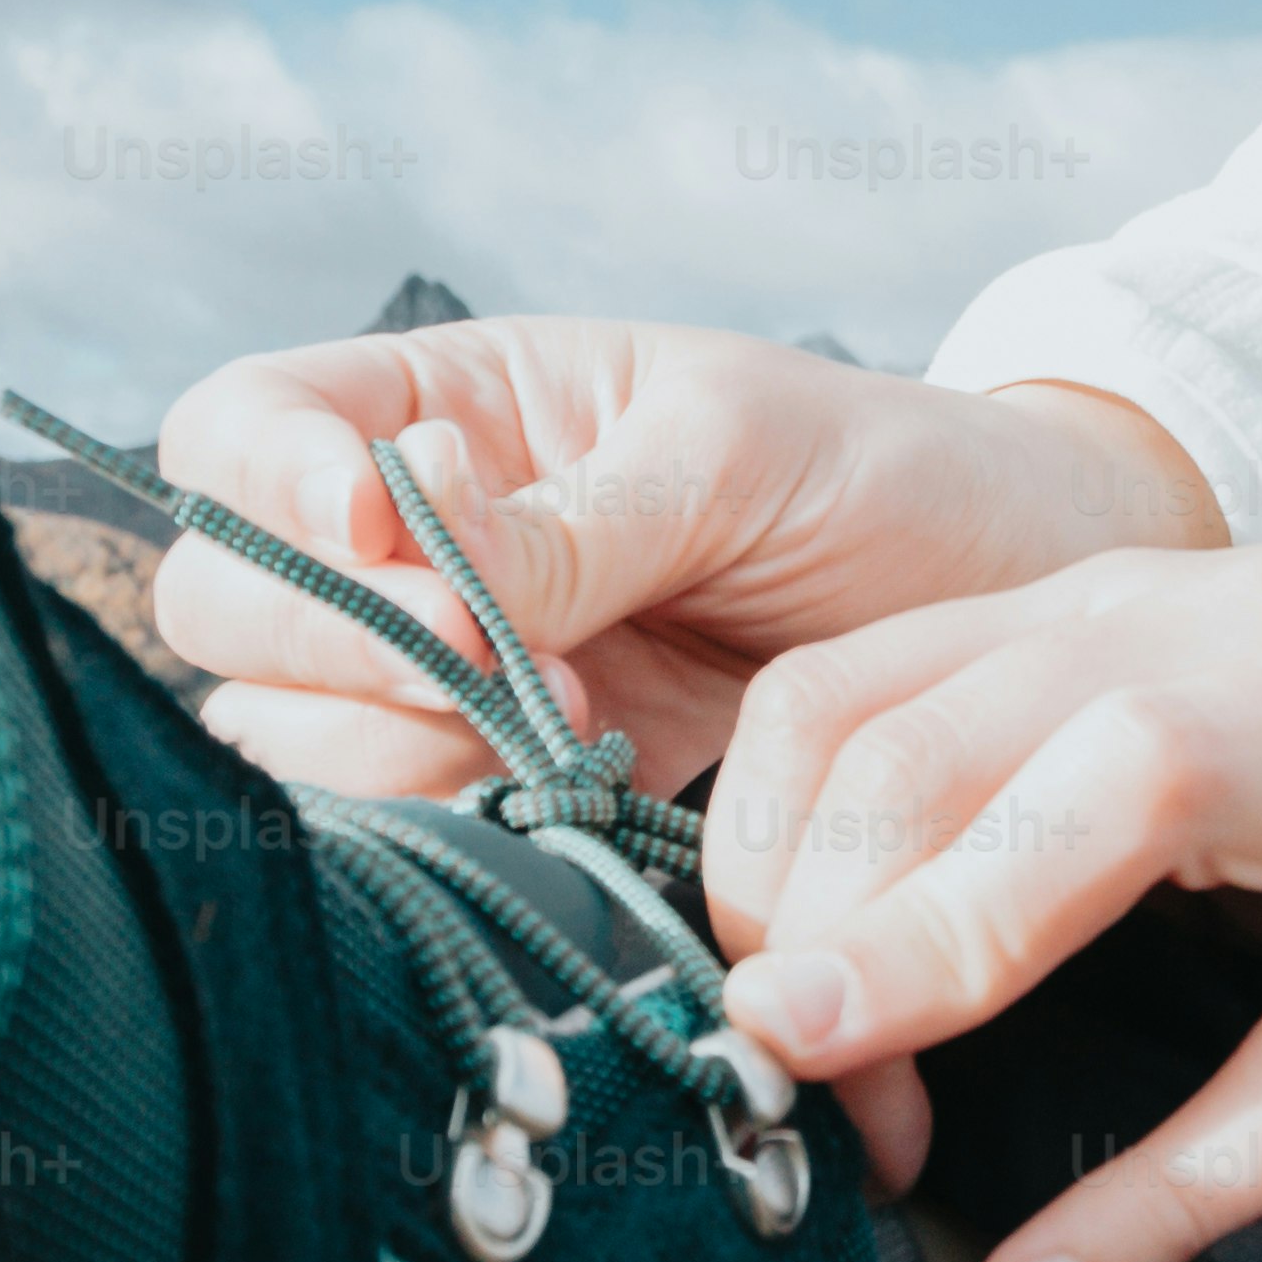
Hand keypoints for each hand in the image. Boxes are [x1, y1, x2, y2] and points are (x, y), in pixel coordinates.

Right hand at [148, 319, 1213, 803]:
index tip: (377, 523)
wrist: (1028, 613)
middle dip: (343, 642)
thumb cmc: (890, 475)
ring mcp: (466, 690)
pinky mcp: (532, 811)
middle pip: (234, 608)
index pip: (245, 429)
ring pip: (304, 746)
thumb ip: (576, 513)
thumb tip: (412, 545)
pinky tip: (583, 814)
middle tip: (496, 659)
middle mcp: (424, 556)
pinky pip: (423, 848)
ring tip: (589, 733)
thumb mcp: (740, 448)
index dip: (269, 482)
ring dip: (415, 753)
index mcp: (455, 414)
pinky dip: (475, 848)